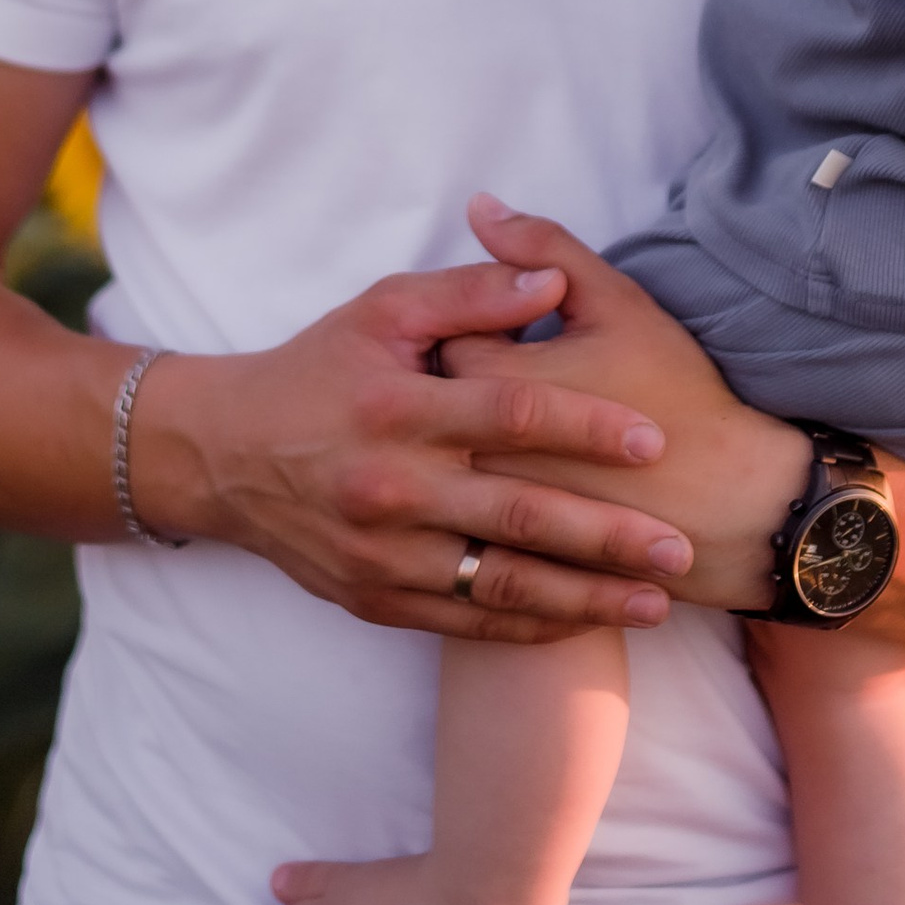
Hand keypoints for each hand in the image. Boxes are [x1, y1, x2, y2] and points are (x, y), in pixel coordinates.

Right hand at [127, 248, 700, 643]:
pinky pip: (466, 621)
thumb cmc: (316, 370)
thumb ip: (469, 293)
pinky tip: (585, 620)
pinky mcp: (374, 598)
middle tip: (681, 547)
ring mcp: (382, 553)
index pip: (513, 416)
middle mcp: (392, 487)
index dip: (589, 427)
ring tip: (657, 602)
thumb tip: (550, 279)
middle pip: (520, 514)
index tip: (655, 439)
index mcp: (398, 406)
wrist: (223, 454)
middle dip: (608, 535)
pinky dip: (530, 626)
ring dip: (585, 596)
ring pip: (502, 583)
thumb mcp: (380, 310)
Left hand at [438, 200, 811, 613]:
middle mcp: (470, 454)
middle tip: (507, 386)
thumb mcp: (617, 304)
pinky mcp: (500, 562)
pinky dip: (470, 508)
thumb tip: (480, 206)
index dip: (474, 325)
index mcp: (491, 381)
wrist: (730, 506)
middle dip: (455, 392)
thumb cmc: (677, 396)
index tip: (514, 334)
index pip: (438, 334)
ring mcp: (482, 517)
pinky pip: (458, 530)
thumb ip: (544, 249)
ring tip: (509, 440)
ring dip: (456, 450)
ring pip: (435, 471)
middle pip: (425, 406)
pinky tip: (514, 490)